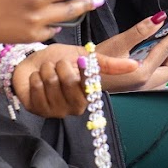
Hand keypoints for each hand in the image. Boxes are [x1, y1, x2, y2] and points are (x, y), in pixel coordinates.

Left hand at [11, 44, 139, 117]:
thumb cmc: (58, 60)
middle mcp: (74, 106)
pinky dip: (34, 77)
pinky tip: (35, 80)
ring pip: (51, 82)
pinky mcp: (38, 111)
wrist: (31, 62)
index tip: (78, 61)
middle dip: (60, 66)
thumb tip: (135, 65)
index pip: (91, 83)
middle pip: (69, 81)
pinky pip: (37, 87)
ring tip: (46, 72)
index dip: (83, 70)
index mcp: (88, 94)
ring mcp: (56, 111)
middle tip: (57, 66)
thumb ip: (107, 63)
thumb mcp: (82, 56)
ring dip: (45, 70)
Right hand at [97, 13, 167, 91]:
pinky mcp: (134, 86)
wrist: (78, 79)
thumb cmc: (93, 65)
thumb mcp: (117, 43)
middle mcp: (144, 84)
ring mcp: (140, 87)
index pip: (166, 51)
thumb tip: (158, 20)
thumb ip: (140, 31)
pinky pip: (156, 76)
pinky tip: (154, 54)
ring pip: (165, 74)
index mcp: (142, 74)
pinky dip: (161, 64)